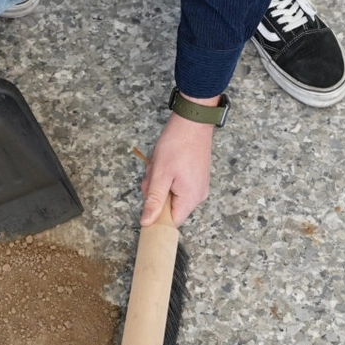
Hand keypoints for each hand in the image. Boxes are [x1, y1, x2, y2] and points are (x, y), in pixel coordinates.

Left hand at [140, 95, 218, 227]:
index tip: (147, 203)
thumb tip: (146, 222)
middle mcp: (198, 195)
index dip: (156, 216)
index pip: (171, 222)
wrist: (192, 121)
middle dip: (156, 192)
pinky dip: (167, 176)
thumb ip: (153, 201)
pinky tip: (166, 163)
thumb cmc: (177, 145)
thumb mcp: (160, 174)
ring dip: (160, 182)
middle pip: (169, 206)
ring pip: (171, 194)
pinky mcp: (196, 177)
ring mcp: (198, 186)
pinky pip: (177, 185)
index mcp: (190, 198)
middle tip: (154, 174)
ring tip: (160, 164)